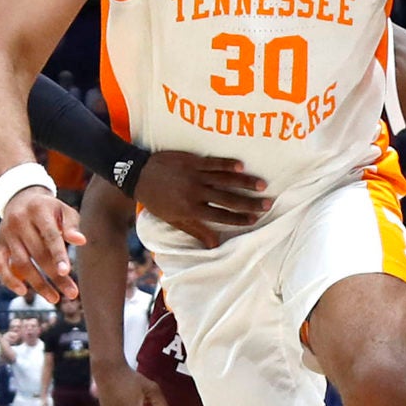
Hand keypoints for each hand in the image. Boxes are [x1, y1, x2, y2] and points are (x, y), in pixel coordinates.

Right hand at [0, 187, 82, 304]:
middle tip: (72, 294)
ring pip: (21, 263)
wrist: (21, 199)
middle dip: (55, 276)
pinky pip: (0, 264)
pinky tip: (23, 292)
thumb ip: (72, 226)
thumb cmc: (49, 209)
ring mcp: (7, 233)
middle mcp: (19, 221)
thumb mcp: (63, 211)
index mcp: (38, 210)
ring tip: (54, 298)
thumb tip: (81, 241)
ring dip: (37, 283)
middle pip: (38, 253)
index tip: (66, 271)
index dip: (58, 254)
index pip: (50, 235)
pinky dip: (8, 279)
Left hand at [130, 152, 269, 244]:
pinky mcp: (191, 160)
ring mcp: (194, 175)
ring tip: (262, 186)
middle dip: (249, 202)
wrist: (137, 175)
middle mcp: (195, 192)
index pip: (221, 216)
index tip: (255, 220)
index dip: (239, 218)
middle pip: (227, 199)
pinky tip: (241, 166)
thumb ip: (196, 230)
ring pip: (224, 179)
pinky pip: (213, 162)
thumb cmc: (156, 200)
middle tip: (268, 204)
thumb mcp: (173, 219)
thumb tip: (214, 245)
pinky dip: (227, 164)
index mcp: (191, 209)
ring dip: (244, 182)